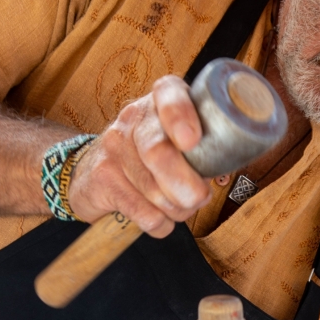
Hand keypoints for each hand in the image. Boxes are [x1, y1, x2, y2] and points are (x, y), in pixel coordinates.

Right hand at [67, 75, 211, 231]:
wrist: (92, 172)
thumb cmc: (152, 158)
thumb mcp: (177, 140)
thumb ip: (204, 148)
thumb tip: (227, 168)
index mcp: (161, 101)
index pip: (169, 96)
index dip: (181, 117)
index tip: (191, 141)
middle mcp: (135, 118)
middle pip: (158, 152)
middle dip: (187, 186)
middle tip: (198, 198)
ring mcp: (114, 147)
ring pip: (155, 191)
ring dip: (177, 210)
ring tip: (179, 207)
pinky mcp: (102, 178)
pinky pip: (142, 213)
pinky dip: (160, 224)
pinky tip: (160, 218)